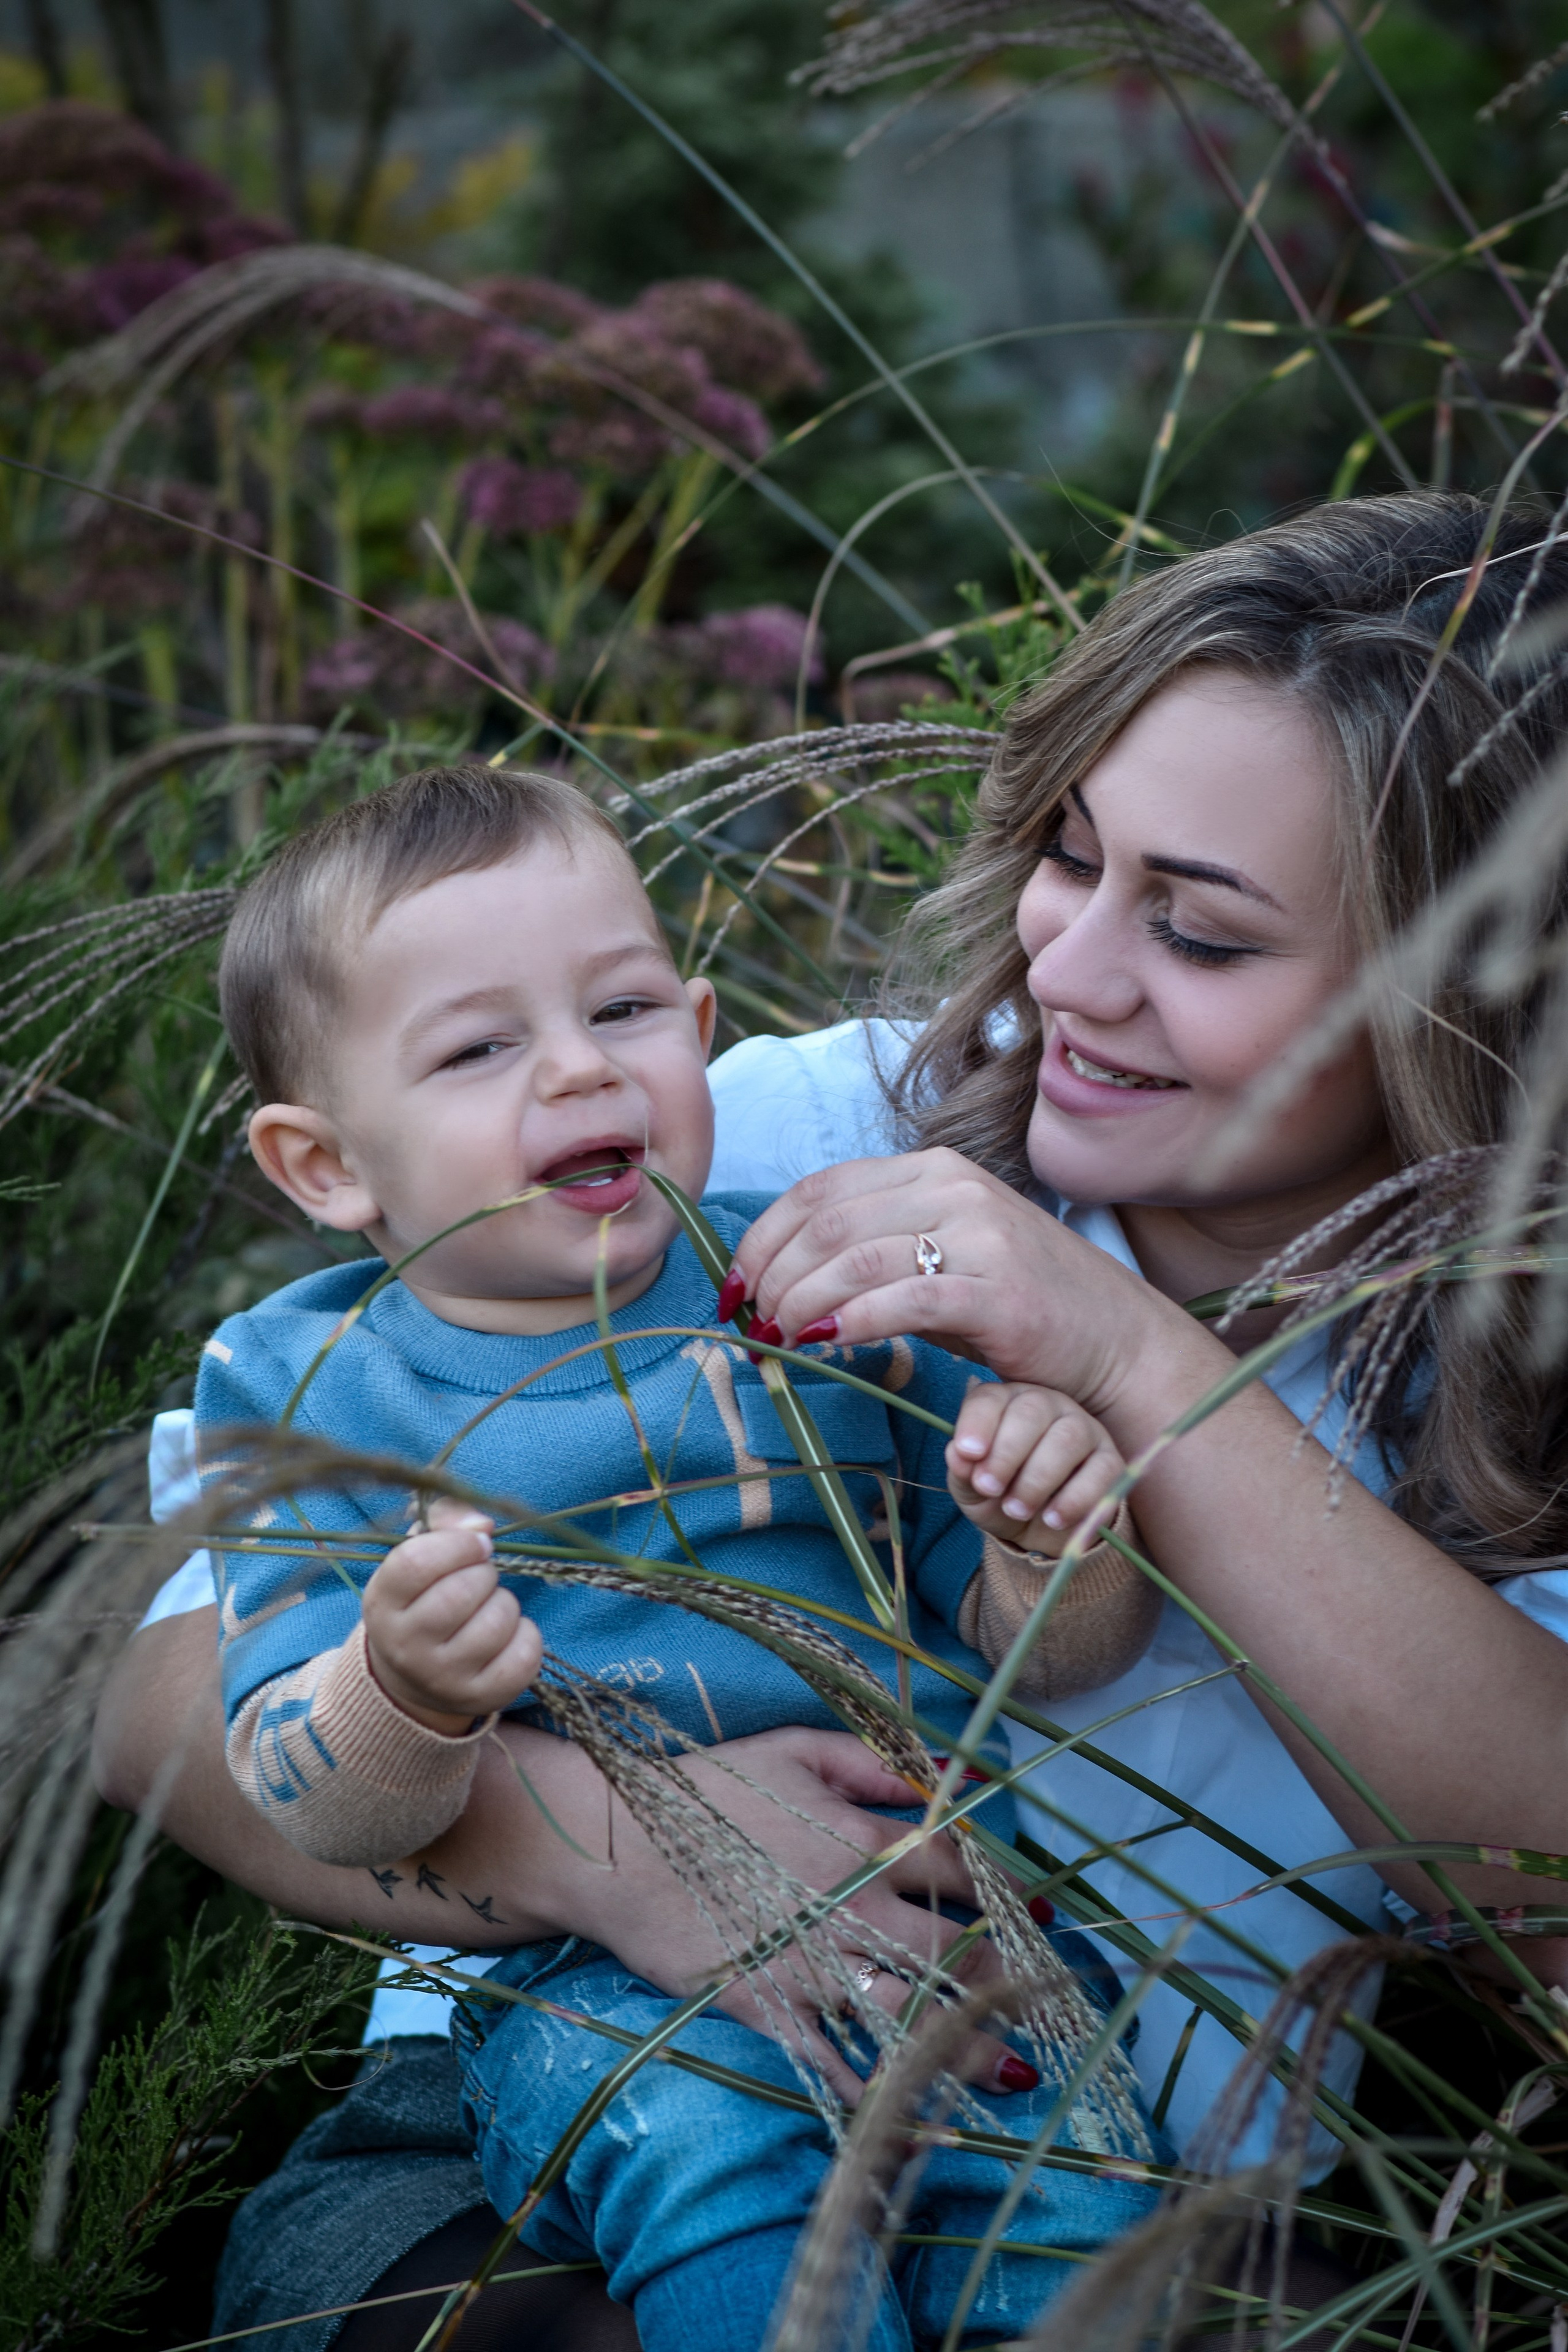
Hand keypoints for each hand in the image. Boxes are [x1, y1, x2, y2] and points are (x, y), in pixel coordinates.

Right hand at [363, 1495, 541, 1734]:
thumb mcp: (418, 1555)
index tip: (477, 1544)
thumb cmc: (422, 1600)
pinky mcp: (480, 1697)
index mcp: (383, 1605)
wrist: (414, 1678)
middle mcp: (406, 1647)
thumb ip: (446, 1521)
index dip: (457, 1544)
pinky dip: (526, 1634)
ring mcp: (443, 1678)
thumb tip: (482, 1525)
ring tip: (488, 1609)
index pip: (416, 1562)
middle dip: (483, 1573)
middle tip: (478, 1580)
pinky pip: (525, 1653)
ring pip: (498, 1620)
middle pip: (463, 1591)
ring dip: (504, 1603)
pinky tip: (507, 1635)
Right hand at [500, 1721, 1034, 2109]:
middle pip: (951, 1953)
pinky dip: (875, 2094)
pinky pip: (834, 2063)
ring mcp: (810, 1965)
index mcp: (862, 1839)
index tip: (1041, 1915)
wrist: (618, 1845)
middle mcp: (849, 1907)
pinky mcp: (768, 2010)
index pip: (960, 1869)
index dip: (1009, 1893)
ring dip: (965, 2047)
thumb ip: (878, 1762)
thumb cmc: (708, 1788)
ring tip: (1009, 2074)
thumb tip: (952, 1778)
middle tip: (1038, 1999)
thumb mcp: (797, 1748)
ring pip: (907, 2014)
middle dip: (1004, 1979)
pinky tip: (916, 2116)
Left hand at [728, 1150, 1163, 1420]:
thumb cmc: (1017, 1303)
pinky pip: (905, 1300)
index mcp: (934, 1168)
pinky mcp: (998, 1291)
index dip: (763, 1238)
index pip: (820, 1189)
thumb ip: (875, 1248)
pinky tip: (824, 1344)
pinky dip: (852, 1322)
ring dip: (799, 1303)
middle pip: (827, 1223)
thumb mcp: (942, 1254)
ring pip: (855, 1260)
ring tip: (775, 1338)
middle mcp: (955, 1187)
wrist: (1115, 1337)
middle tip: (749, 1322)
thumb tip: (781, 1275)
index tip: (734, 1285)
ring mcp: (980, 1235)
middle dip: (771, 1276)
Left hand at [947, 1377, 1123, 1555]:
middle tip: (990, 1489)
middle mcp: (1047, 1405)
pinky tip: (1053, 1519)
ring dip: (1038, 1479)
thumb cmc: (999, 1496)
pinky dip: (1075, 1499)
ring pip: (1067, 1438)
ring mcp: (1083, 1428)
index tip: (969, 1455)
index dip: (978, 1424)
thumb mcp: (972, 1489)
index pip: (991, 1399)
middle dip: (1006, 1453)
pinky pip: (1102, 1471)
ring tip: (1018, 1509)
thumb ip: (962, 1470)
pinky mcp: (1110, 1460)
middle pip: (1032, 1411)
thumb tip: (958, 1453)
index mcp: (1006, 1403)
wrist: (1039, 1529)